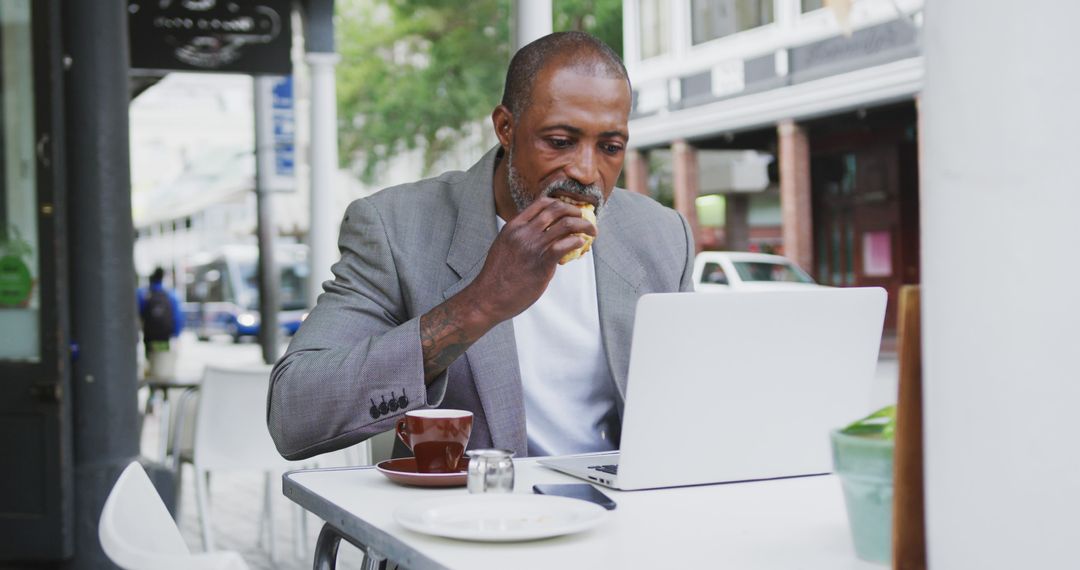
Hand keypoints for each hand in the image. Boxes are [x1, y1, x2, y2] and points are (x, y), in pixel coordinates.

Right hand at [469, 196, 597, 321]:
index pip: (542, 203)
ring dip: (584, 226)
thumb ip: (522, 237)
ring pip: (567, 224)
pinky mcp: (542, 263)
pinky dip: (578, 242)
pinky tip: (581, 245)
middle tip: (585, 219)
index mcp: (514, 226)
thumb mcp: (505, 246)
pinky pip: (567, 245)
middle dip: (576, 211)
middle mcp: (524, 232)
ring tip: (591, 231)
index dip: (561, 203)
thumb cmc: (497, 276)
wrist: (489, 297)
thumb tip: (544, 235)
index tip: (570, 210)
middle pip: (557, 209)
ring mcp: (533, 246)